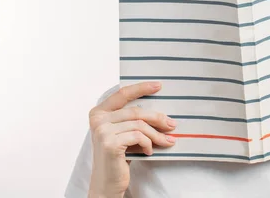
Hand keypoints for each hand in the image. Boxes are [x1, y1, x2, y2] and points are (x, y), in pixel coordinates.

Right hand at [88, 82, 175, 197]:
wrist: (107, 184)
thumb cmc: (118, 158)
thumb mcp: (124, 134)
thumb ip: (132, 120)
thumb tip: (162, 113)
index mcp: (98, 113)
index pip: (122, 94)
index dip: (141, 88)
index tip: (158, 85)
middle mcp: (98, 119)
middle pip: (136, 111)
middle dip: (157, 118)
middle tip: (172, 125)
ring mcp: (102, 131)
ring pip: (140, 124)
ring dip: (157, 134)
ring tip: (166, 141)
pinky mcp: (110, 143)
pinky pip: (139, 136)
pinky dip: (148, 144)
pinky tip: (149, 151)